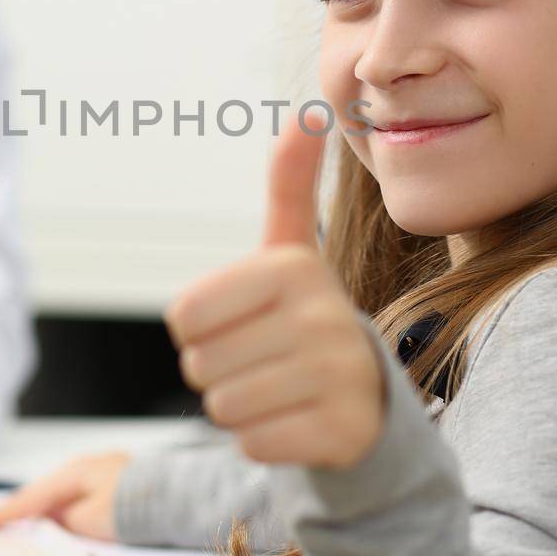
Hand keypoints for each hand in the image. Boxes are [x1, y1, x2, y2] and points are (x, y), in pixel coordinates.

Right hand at [0, 452, 130, 540]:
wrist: (175, 495)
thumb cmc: (137, 505)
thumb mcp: (89, 520)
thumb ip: (64, 519)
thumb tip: (54, 517)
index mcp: (73, 473)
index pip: (28, 499)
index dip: (0, 514)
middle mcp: (85, 465)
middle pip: (43, 491)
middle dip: (20, 506)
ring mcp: (102, 468)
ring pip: (63, 490)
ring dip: (46, 505)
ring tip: (26, 518)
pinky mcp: (116, 476)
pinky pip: (81, 491)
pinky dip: (68, 502)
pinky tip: (67, 510)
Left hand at [167, 111, 385, 469]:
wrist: (371, 398)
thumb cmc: (306, 319)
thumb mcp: (293, 251)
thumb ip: (290, 183)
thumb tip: (310, 111)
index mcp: (293, 266)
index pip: (185, 315)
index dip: (201, 328)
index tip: (246, 321)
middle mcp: (323, 315)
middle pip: (200, 364)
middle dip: (220, 370)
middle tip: (265, 360)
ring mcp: (338, 376)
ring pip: (223, 407)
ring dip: (240, 407)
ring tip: (281, 389)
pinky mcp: (342, 432)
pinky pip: (253, 444)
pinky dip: (265, 441)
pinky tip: (299, 421)